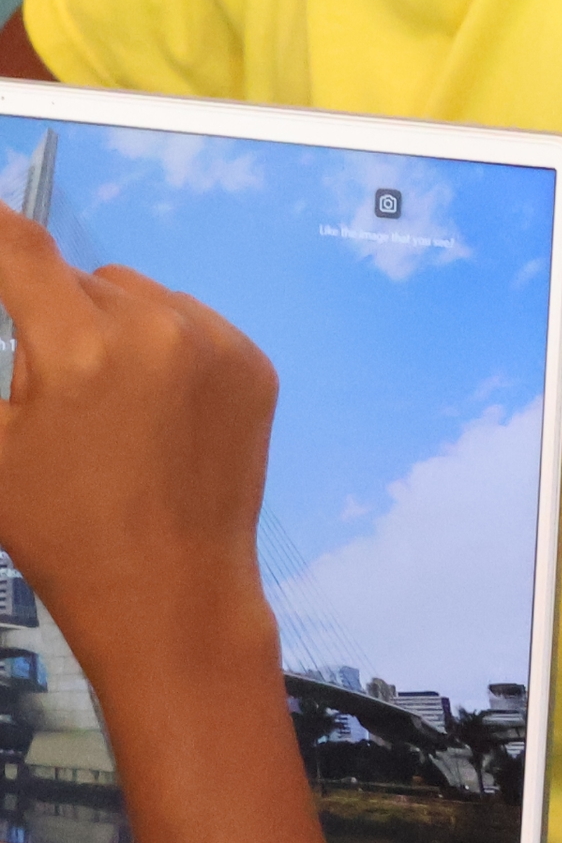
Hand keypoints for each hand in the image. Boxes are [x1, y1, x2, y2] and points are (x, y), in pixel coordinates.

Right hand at [0, 202, 280, 696]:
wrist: (169, 589)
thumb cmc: (61, 527)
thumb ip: (3, 364)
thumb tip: (23, 323)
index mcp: (81, 349)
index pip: (20, 253)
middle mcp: (158, 329)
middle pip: (80, 281)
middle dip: (54, 318)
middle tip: (54, 394)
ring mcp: (218, 343)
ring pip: (136, 296)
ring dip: (109, 326)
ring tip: (106, 407)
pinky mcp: (255, 365)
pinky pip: (189, 324)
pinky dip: (163, 347)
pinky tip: (155, 411)